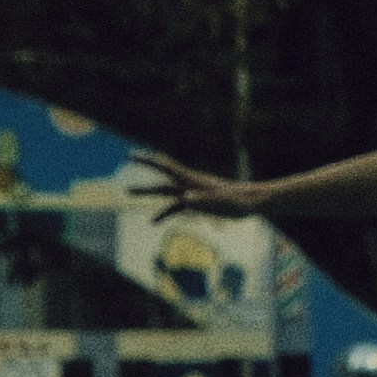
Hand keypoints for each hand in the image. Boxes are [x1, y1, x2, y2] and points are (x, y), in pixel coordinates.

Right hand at [128, 156, 262, 221]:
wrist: (252, 202)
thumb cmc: (237, 201)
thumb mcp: (219, 202)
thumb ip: (201, 200)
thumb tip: (183, 199)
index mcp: (192, 181)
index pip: (166, 168)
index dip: (148, 162)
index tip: (132, 155)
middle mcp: (189, 185)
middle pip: (161, 183)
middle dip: (143, 185)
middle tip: (125, 186)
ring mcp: (193, 194)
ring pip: (166, 194)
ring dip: (149, 195)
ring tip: (129, 193)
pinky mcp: (197, 203)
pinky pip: (175, 207)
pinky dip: (164, 213)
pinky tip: (154, 221)